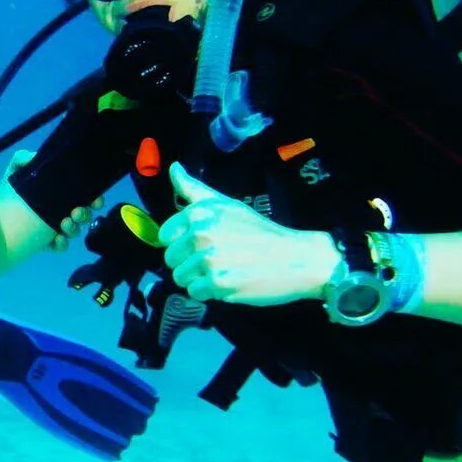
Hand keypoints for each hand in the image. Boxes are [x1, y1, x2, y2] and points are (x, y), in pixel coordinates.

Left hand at [1, 149, 102, 250]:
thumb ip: (23, 158)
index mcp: (61, 194)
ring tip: (64, 223)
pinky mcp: (45, 242)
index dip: (95, 199)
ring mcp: (54, 228)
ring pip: (74, 231)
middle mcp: (62, 211)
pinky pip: (60, 246)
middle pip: (84, 215)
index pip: (85, 196)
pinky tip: (56, 239)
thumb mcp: (15, 171)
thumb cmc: (10, 190)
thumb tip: (34, 157)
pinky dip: (61, 244)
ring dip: (74, 228)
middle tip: (76, 212)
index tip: (95, 199)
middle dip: (85, 214)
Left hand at [158, 162, 337, 304]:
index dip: (181, 243)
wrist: (297, 258)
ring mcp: (208, 258)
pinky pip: (194, 292)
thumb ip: (194, 189)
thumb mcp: (227, 204)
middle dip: (189, 263)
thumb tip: (173, 168)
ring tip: (223, 270)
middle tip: (217, 259)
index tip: (202, 244)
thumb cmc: (260, 232)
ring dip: (198, 279)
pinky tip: (228, 282)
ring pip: (180, 277)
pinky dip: (209, 293)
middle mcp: (200, 233)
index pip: (165, 235)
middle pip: (170, 259)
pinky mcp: (217, 283)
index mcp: (200, 212)